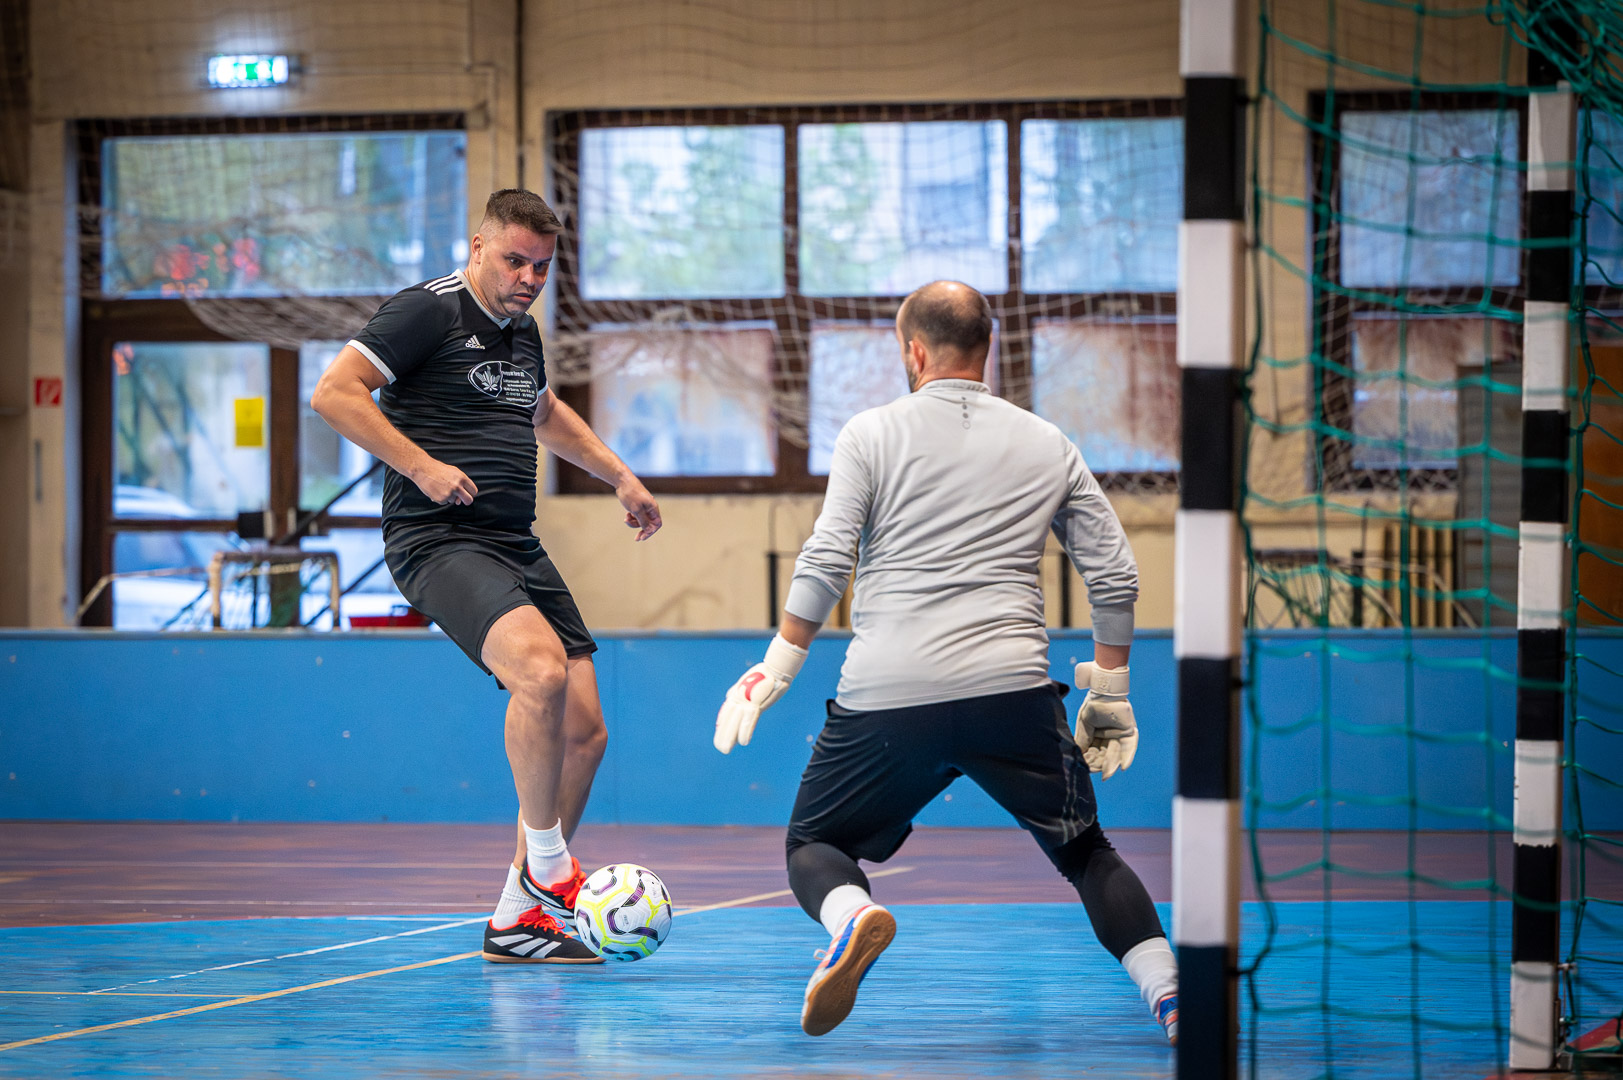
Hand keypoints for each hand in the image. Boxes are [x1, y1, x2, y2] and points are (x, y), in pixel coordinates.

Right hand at [411, 459, 476, 505]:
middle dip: (466, 501)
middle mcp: (457, 486)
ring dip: (449, 497)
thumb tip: (462, 498)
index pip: (474, 491)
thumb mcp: (454, 472)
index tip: (467, 495)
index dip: (471, 494)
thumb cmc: (438, 470)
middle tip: (460, 500)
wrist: (423, 469)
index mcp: (462, 478)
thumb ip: (461, 483)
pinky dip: (440, 498)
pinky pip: (444, 502)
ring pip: (454, 501)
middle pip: (469, 500)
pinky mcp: (441, 499)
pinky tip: (436, 490)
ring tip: (440, 487)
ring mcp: (449, 493)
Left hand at [616, 476, 661, 540]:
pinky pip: (636, 516)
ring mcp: (643, 507)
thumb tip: (649, 530)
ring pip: (641, 521)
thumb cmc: (631, 494)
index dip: (650, 532)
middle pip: (649, 524)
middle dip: (642, 530)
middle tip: (636, 538)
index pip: (656, 524)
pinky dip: (631, 518)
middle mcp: (650, 509)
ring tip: (626, 519)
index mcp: (653, 509)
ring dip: (633, 523)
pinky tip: (626, 515)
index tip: (642, 537)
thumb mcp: (637, 510)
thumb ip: (643, 521)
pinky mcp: (637, 506)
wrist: (623, 482)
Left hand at [715, 635, 807, 753]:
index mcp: (737, 693)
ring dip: (730, 737)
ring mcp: (746, 700)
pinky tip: (743, 742)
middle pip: (728, 719)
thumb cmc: (766, 673)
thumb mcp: (749, 683)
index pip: (727, 711)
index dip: (723, 723)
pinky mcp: (756, 703)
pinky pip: (749, 720)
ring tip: (725, 749)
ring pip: (735, 722)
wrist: (776, 667)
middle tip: (720, 748)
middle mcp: (738, 697)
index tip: (719, 733)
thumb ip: (740, 691)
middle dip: (723, 734)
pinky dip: (746, 731)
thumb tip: (730, 695)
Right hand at [1074, 661, 1137, 779]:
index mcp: (1097, 736)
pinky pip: (1129, 748)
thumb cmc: (1093, 705)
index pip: (1093, 752)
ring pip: (1115, 754)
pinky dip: (1127, 757)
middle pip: (1104, 755)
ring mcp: (1119, 736)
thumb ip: (1083, 739)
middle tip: (1095, 771)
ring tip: (1106, 774)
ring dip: (1111, 764)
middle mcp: (1108, 738)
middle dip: (1100, 764)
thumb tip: (1079, 755)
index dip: (1089, 760)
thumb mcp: (1084, 724)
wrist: (1104, 692)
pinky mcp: (1129, 733)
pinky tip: (1123, 767)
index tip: (1085, 766)